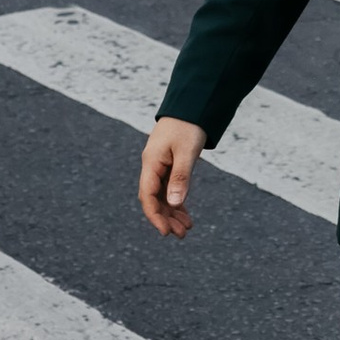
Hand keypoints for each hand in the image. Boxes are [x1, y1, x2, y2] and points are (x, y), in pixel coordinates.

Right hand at [138, 116, 206, 238]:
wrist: (191, 105)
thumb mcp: (187, 151)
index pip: (147, 196)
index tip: (165, 232)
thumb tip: (174, 203)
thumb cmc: (188, 125)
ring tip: (186, 228)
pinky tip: (185, 214)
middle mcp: (152, 166)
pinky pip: (169, 188)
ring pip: (162, 196)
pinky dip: (177, 202)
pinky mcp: (169, 165)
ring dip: (172, 212)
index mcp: (151, 162)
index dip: (155, 216)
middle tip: (182, 234)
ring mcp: (160, 166)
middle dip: (165, 218)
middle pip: (154, 199)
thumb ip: (181, 177)